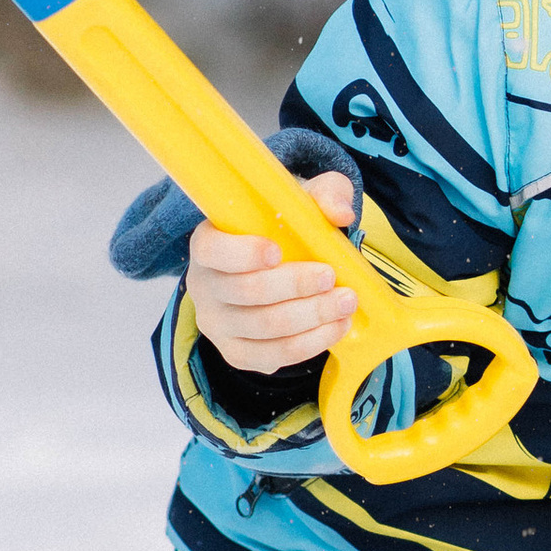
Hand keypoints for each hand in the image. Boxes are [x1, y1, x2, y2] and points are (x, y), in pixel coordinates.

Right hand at [189, 169, 359, 376]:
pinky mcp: (236, 352)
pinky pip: (272, 356)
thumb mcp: (304, 201)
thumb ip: (323, 195)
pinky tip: (336, 328)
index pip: (212, 251)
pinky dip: (309, 344)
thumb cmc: (286, 227)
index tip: (278, 252)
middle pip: (247, 292)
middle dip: (296, 286)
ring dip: (311, 317)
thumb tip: (341, 214)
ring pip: (265, 328)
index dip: (243, 254)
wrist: (280, 265)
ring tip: (345, 303)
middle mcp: (204, 286)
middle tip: (332, 277)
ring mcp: (217, 324)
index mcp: (208, 243)